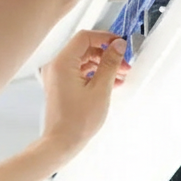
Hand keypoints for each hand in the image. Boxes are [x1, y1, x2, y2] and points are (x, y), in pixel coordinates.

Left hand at [39, 30, 129, 151]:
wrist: (62, 142)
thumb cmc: (77, 121)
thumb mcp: (100, 89)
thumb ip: (110, 63)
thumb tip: (118, 46)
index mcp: (62, 63)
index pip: (85, 37)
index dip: (105, 38)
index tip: (120, 44)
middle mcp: (56, 66)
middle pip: (85, 49)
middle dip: (106, 54)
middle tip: (124, 63)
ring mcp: (57, 76)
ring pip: (84, 61)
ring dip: (103, 65)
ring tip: (120, 75)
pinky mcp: (60, 85)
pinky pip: (79, 72)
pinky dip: (95, 74)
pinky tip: (111, 83)